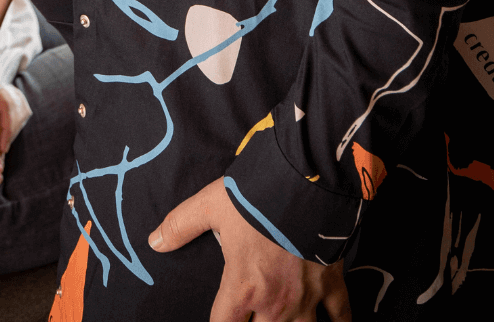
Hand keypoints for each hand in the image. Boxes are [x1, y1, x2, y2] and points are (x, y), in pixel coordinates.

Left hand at [149, 179, 350, 321]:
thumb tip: (153, 242)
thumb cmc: (254, 197)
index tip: (222, 321)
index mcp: (242, 287)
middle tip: (253, 316)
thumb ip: (181, 225)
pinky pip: (340, 319)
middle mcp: (275, 303)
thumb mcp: (210, 206)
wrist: (304, 185)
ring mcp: (306, 298)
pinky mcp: (332, 286)